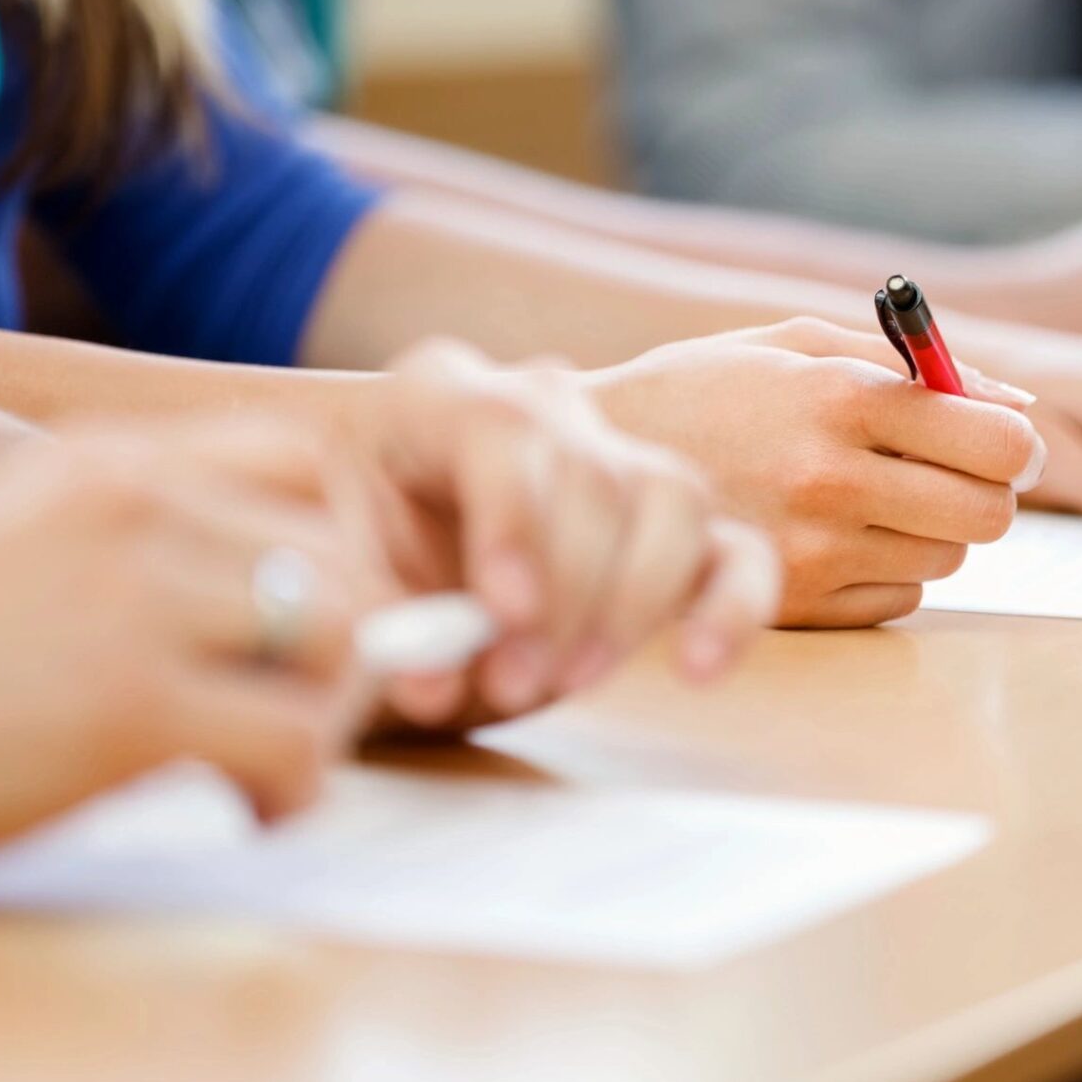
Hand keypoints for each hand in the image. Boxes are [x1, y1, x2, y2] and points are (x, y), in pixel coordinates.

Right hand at [0, 419, 395, 895]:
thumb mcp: (24, 544)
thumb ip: (151, 549)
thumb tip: (298, 607)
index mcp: (106, 461)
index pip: (302, 463)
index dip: (335, 551)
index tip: (303, 630)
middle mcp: (133, 505)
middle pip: (341, 559)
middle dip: (343, 653)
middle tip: (297, 720)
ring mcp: (133, 597)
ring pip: (338, 638)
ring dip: (326, 718)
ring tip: (268, 767)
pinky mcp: (130, 704)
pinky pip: (295, 739)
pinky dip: (293, 791)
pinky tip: (246, 811)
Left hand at [352, 340, 780, 722]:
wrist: (395, 562)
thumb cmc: (363, 560)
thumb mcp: (343, 580)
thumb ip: (382, 628)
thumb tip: (434, 685)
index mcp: (440, 396)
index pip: (501, 429)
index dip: (513, 519)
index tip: (505, 611)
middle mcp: (543, 405)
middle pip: (591, 475)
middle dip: (565, 593)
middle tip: (515, 685)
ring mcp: (620, 458)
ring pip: (672, 500)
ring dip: (632, 604)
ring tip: (572, 681)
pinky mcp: (678, 529)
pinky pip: (738, 553)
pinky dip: (730, 611)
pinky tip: (696, 669)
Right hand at [581, 319, 1047, 627]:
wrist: (596, 464)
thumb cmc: (710, 388)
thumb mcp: (799, 343)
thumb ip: (912, 366)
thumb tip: (1019, 406)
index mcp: (839, 398)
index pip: (994, 441)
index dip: (1016, 444)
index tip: (1006, 443)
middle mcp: (829, 480)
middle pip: (988, 514)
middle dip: (987, 492)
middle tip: (953, 474)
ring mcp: (810, 551)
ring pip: (947, 558)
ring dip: (930, 530)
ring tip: (871, 497)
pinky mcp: (794, 605)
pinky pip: (899, 598)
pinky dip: (887, 571)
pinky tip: (835, 537)